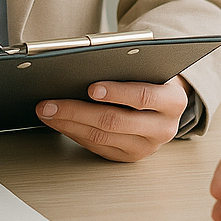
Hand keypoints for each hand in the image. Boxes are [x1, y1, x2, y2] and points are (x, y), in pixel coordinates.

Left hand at [35, 75, 190, 160]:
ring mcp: (146, 147)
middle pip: (115, 121)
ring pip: (102, 137)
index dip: (116, 92)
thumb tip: (86, 63)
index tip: (91, 87)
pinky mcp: (130, 157)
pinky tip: (59, 122)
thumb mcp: (151, 66)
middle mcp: (163, 128)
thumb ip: (129, 64)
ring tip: (47, 111)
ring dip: (69, 124)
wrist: (168, 101)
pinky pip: (98, 147)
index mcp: (173, 101)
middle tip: (51, 102)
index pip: (143, 97)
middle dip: (78, 111)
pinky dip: (75, 133)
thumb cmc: (154, 76)